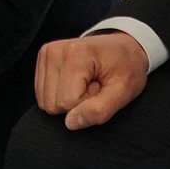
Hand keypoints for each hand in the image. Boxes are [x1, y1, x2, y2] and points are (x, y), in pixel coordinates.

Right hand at [33, 32, 149, 129]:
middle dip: (76, 103)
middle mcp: (55, 51)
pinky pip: (42, 95)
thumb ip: (99, 110)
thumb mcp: (124, 91)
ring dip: (67, 100)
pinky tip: (76, 82)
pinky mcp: (43, 59)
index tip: (101, 88)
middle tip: (94, 86)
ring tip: (86, 83)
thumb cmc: (126, 66)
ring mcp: (46, 54)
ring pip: (45, 102)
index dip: (87, 104)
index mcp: (75, 54)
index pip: (68, 102)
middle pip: (53, 104)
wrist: (124, 46)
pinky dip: (60, 94)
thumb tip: (70, 123)